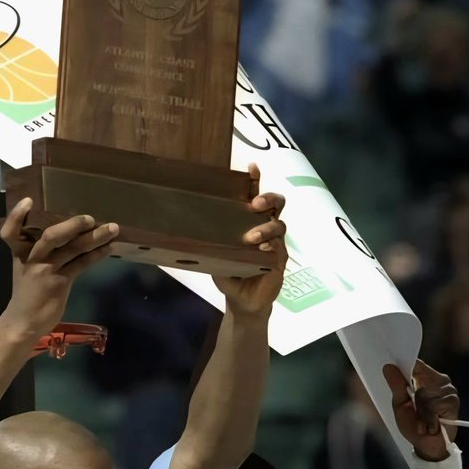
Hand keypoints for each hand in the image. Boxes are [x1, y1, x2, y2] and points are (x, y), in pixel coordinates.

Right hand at [0, 200, 117, 338]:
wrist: (24, 323)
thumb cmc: (28, 295)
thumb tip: (67, 234)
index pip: (11, 232)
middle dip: (72, 225)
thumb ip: (39, 254)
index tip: (28, 201)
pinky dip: (96, 255)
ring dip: (95, 237)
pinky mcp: (59, 283)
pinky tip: (108, 248)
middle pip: (50, 236)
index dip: (16, 216)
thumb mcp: (26, 270)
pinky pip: (81, 264)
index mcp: (20, 254)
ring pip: (72, 249)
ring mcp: (45, 271)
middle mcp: (31, 259)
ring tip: (113, 228)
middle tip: (90, 217)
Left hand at [212, 163, 286, 317]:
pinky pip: (280, 248)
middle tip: (254, 204)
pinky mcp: (280, 260)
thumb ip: (210, 242)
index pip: (255, 196)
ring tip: (252, 238)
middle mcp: (265, 227)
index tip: (252, 168)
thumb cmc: (228, 273)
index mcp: (250, 221)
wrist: (242, 301)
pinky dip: (272, 247)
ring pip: (279, 224)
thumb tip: (187, 229)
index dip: (255, 180)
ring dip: (265, 228)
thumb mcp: (216, 255)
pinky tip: (263, 250)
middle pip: (276, 203)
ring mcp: (275, 243)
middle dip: (268, 198)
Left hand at [383, 359, 459, 461]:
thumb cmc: (413, 423)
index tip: (401, 373)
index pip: (416, 364)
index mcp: (424, 377)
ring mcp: (448, 390)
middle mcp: (439, 380)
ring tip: (423, 423)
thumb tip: (387, 366)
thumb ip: (396, 385)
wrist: (427, 445)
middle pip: (419, 380)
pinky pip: (435, 405)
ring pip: (426, 394)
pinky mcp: (453, 401)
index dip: (408, 366)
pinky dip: (429, 419)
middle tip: (415, 413)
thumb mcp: (400, 404)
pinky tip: (431, 426)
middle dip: (414, 400)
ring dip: (421, 413)